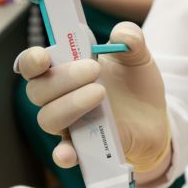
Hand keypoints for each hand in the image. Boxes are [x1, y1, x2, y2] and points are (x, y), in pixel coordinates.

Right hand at [15, 22, 169, 173]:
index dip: (31, 60)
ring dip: (69, 104)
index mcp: (64, 70)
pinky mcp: (83, 147)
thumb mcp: (138, 56)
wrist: (155, 118)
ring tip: (100, 93)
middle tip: (94, 69)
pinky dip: (63, 154)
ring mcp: (70, 123)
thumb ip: (131, 39)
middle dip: (62, 79)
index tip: (43, 57)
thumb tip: (122, 34)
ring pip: (48, 119)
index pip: (33, 65)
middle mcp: (59, 97)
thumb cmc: (136, 84)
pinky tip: (71, 152)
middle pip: (37, 91)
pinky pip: (64, 153)